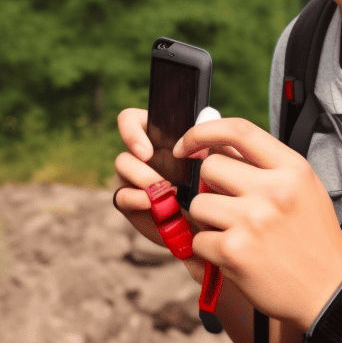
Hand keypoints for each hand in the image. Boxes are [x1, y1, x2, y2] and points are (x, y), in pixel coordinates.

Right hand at [113, 107, 205, 280]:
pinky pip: (121, 195)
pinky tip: (152, 204)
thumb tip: (203, 125)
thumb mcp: (220, 158)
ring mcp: (135, 178)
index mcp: (161, 137)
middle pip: (126, 147)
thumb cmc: (218, 184)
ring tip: (165, 191)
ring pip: (123, 166)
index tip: (147, 151)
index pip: (132, 120)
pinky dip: (135, 198)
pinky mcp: (131, 202)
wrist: (212, 222)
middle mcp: (144, 155)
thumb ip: (214, 138)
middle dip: (139, 161)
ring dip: (143, 177)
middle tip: (158, 177)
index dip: (130, 130)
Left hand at [174, 117, 341, 328]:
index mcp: (292, 169)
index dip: (203, 132)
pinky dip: (210, 249)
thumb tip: (211, 143)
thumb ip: (262, 164)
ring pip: (198, 204)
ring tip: (234, 232)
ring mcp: (252, 221)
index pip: (238, 131)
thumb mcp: (301, 188)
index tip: (187, 145)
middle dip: (210, 185)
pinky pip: (198, 239)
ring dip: (208, 219)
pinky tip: (235, 255)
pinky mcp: (234, 252)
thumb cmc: (312, 237)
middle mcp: (273, 190)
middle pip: (210, 167)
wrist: (329, 289)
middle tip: (227, 204)